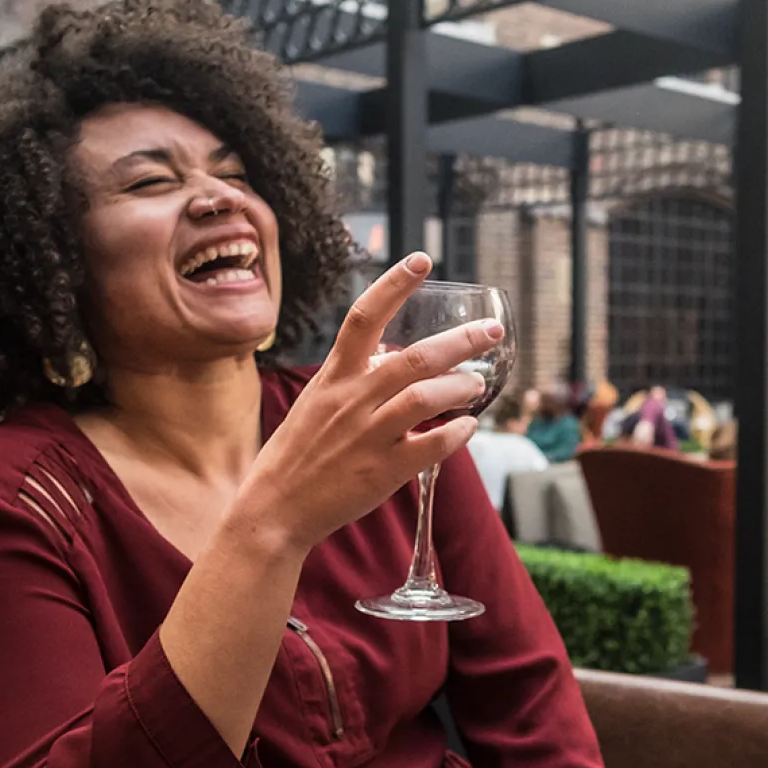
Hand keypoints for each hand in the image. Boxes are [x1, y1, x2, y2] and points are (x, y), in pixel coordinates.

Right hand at [231, 253, 501, 551]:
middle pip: (415, 358)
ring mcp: (368, 435)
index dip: (394, 285)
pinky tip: (468, 427)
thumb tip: (394, 354)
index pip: (363, 317)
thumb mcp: (319, 401)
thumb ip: (356, 376)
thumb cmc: (301, 451)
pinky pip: (432, 445)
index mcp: (334, 377)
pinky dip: (457, 433)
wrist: (275, 508)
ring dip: (461, 387)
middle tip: (492, 331)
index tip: (422, 259)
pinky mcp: (383, 470)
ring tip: (478, 384)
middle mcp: (352, 400)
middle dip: (461, 341)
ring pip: (424, 397)